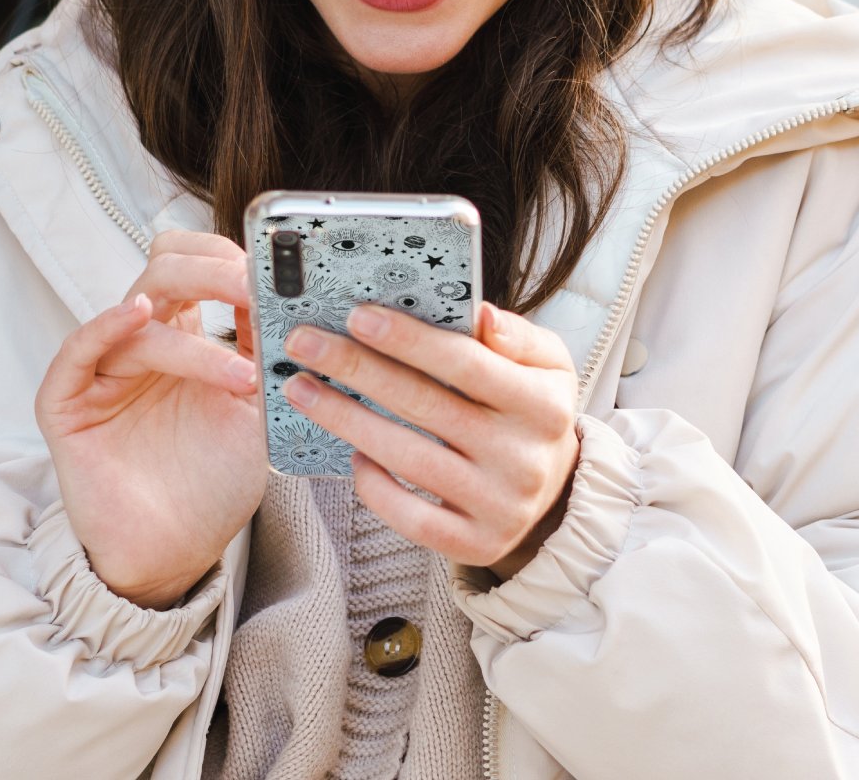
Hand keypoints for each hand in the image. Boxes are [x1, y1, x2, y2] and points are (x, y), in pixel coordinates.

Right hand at [35, 231, 266, 608]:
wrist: (178, 549)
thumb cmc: (214, 478)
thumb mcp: (256, 406)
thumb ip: (263, 350)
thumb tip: (287, 292)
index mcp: (184, 334)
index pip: (196, 265)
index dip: (231, 260)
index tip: (275, 274)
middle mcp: (142, 341)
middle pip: (165, 270)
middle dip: (212, 271)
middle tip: (254, 290)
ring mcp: (103, 369)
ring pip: (139, 313)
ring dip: (197, 343)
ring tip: (242, 378)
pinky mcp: (68, 403)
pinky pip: (77, 351)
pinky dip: (106, 326)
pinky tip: (139, 315)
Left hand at [281, 302, 580, 579]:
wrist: (557, 488)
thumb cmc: (532, 409)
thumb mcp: (547, 364)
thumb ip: (518, 336)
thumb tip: (480, 315)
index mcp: (543, 404)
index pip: (466, 363)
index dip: (409, 339)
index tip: (356, 315)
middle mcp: (524, 458)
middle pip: (424, 406)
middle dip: (356, 369)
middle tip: (303, 344)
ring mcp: (500, 506)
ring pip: (408, 459)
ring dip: (345, 420)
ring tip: (301, 389)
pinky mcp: (477, 543)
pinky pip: (412, 518)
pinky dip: (374, 486)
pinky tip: (351, 454)